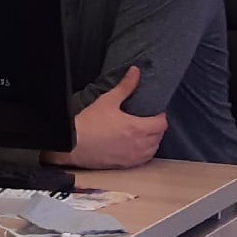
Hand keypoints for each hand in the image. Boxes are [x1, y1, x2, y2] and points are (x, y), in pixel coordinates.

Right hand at [47, 67, 165, 169]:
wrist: (74, 144)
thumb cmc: (90, 124)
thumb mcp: (108, 100)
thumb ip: (125, 86)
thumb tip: (135, 72)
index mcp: (138, 128)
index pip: (162, 124)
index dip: (160, 116)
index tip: (154, 112)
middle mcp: (139, 145)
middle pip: (159, 136)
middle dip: (157, 127)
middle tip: (149, 120)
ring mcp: (132, 157)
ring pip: (153, 149)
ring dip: (152, 141)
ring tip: (144, 133)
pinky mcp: (125, 165)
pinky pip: (143, 160)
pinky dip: (144, 153)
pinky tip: (136, 147)